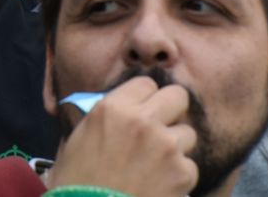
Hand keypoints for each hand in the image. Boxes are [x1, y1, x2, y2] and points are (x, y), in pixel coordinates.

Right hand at [45, 77, 197, 196]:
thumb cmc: (78, 179)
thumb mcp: (81, 137)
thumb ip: (105, 118)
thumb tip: (123, 111)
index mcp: (113, 107)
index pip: (147, 83)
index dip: (145, 98)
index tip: (142, 111)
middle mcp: (143, 120)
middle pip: (178, 96)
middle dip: (171, 110)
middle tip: (160, 127)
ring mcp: (166, 146)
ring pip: (188, 133)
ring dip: (175, 146)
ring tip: (157, 163)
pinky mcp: (183, 172)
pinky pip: (189, 165)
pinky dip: (178, 175)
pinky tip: (159, 184)